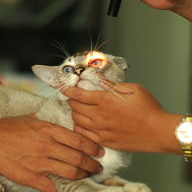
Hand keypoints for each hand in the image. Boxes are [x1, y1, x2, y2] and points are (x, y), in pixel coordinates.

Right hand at [0, 116, 102, 191]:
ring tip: (88, 175)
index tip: (100, 151)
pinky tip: (61, 189)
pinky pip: (49, 186)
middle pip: (77, 157)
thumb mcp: (31, 118)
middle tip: (98, 166)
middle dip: (92, 164)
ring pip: (69, 171)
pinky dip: (57, 189)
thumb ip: (47, 122)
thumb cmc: (10, 127)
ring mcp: (39, 162)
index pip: (78, 139)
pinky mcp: (29, 176)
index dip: (92, 147)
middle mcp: (47, 146)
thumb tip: (58, 124)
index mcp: (49, 130)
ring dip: (82, 175)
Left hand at [64, 82, 181, 154]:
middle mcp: (99, 116)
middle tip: (74, 97)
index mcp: (105, 100)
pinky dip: (80, 129)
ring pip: (78, 122)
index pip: (78, 94)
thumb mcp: (132, 89)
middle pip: (75, 108)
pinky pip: (85, 136)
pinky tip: (82, 125)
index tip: (61, 87)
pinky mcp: (106, 142)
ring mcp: (101, 131)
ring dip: (75, 114)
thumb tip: (99, 78)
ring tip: (78, 110)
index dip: (68, 90)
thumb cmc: (148, 108)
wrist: (159, 131)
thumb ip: (112, 84)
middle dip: (72, 101)